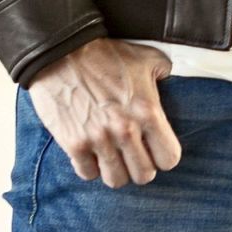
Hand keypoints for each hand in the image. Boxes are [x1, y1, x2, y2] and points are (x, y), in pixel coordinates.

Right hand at [26, 38, 182, 188]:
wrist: (61, 51)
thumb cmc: (104, 54)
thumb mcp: (143, 57)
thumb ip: (163, 70)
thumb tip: (170, 78)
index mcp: (147, 112)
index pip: (169, 159)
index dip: (163, 155)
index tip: (153, 147)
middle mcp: (125, 130)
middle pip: (144, 175)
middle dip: (140, 166)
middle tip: (132, 153)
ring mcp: (98, 140)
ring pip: (116, 180)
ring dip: (115, 169)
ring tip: (112, 156)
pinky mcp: (74, 144)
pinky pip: (87, 173)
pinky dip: (89, 166)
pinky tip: (90, 151)